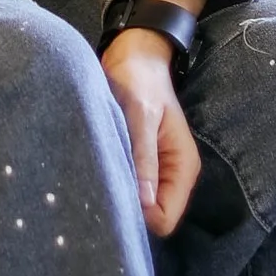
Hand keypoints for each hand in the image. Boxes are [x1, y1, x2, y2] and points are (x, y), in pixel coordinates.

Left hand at [100, 30, 200, 238]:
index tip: (112, 199)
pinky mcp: (138, 165)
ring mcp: (155, 172)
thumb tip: (144, 203)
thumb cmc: (140, 81)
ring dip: (119, 196)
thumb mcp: (142, 115)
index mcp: (182, 168)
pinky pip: (128, 189)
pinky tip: (95, 175)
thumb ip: (144, 156)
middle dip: (128, 210)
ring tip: (93, 183)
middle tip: (98, 193)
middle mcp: (172, 176)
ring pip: (138, 206)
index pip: (165, 219)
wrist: (134, 57)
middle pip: (153, 218)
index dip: (141, 216)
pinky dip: (113, 184)